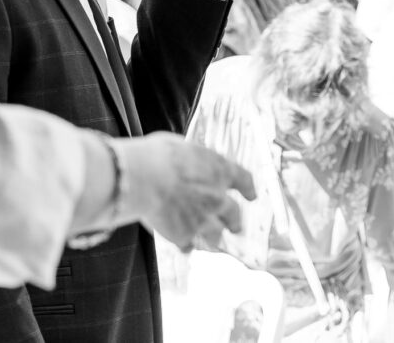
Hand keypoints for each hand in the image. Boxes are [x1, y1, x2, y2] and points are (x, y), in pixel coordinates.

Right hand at [118, 132, 254, 250]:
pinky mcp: (184, 235)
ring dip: (213, 238)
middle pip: (234, 214)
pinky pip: (188, 245)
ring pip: (215, 235)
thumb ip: (191, 160)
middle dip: (235, 222)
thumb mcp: (180, 147)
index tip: (252, 195)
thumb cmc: (157, 156)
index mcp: (219, 170)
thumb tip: (188, 163)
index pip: (243, 179)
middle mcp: (217, 197)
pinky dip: (186, 245)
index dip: (248, 188)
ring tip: (210, 242)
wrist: (141, 178)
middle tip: (235, 227)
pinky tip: (184, 246)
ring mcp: (202, 219)